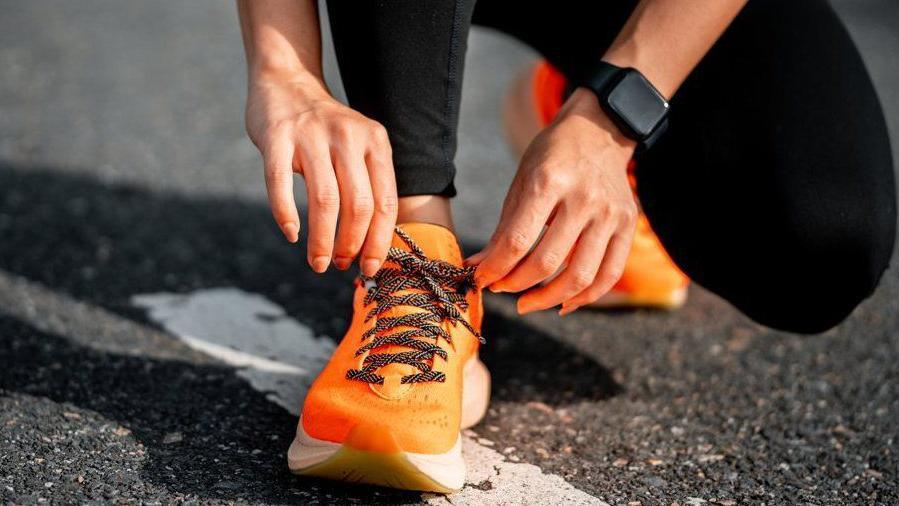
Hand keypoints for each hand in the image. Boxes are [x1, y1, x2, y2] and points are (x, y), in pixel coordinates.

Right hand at [245, 71, 396, 275]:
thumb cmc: (326, 131)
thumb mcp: (359, 147)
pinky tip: (291, 234)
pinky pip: (281, 183)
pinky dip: (285, 213)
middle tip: (339, 265)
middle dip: (351, 244)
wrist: (286, 83)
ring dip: (322, 239)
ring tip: (318, 262)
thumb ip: (368, 185)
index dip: (379, 241)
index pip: (385, 202)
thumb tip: (372, 246)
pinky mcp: (277, 136)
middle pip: (359, 205)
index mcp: (375, 142)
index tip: (369, 267)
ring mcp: (311, 135)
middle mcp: (348, 136)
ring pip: (325, 200)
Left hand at [467, 88, 637, 314]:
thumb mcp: (521, 182)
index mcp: (549, 182)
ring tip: (528, 303)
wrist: (599, 131)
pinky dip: (585, 297)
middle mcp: (584, 199)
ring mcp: (610, 214)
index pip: (517, 241)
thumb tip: (478, 268)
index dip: (495, 268)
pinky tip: (563, 303)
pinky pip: (609, 274)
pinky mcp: (628, 225)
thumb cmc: (552, 157)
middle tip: (501, 290)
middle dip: (516, 285)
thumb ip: (503, 229)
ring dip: (548, 299)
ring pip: (580, 276)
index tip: (481, 279)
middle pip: (547, 262)